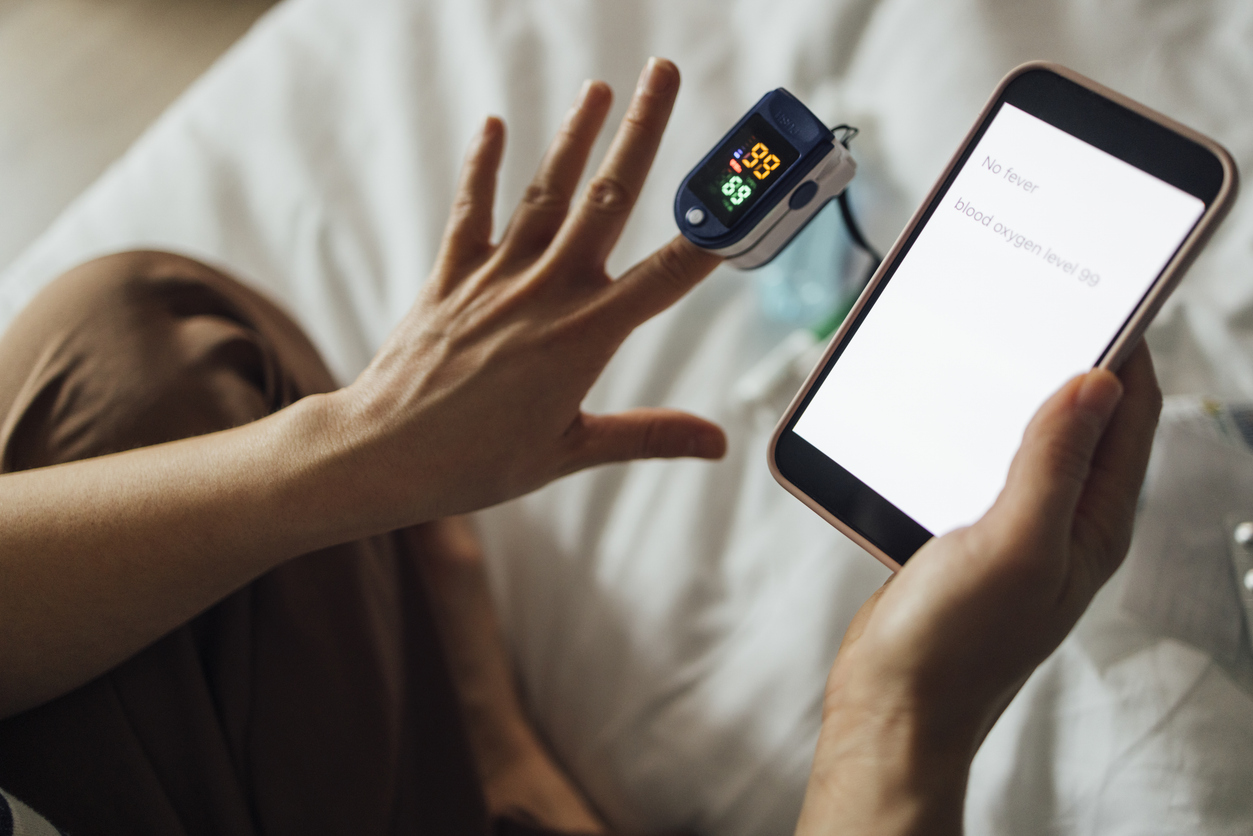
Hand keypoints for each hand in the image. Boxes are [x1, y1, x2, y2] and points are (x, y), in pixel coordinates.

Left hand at [331, 58, 724, 528]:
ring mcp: (496, 278)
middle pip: (608, 199)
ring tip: (599, 88)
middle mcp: (546, 293)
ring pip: (547, 193)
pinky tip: (496, 125)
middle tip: (664, 73)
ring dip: (575, 136)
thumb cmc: (477, 463)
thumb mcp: (572, 453)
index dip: (710, 231)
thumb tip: (717, 443)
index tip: (743, 190)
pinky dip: (484, 168)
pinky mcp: (451, 276)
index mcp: (585, 337)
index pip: (666, 274)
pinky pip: (472, 211)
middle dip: (641, 130)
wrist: (382, 453)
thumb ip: (649, 436)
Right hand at [796, 343, 1161, 835]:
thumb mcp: (1013, 544)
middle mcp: (1062, 519)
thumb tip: (1096, 381)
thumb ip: (1052, 462)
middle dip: (1067, 357)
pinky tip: (938, 405)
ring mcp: (1013, 525)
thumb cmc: (955, 645)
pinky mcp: (964, 530)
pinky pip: (978, 460)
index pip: (1131, 413)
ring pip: (1024, 436)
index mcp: (1094, 521)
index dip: (1127, 347)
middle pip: (1081, 417)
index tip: (1105, 290)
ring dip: (1012, 389)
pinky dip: (966, 424)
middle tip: (1038, 301)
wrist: (890, 702)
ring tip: (989, 340)